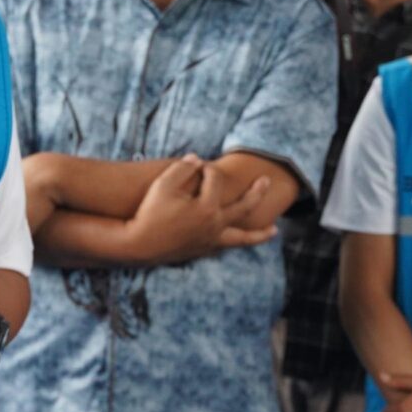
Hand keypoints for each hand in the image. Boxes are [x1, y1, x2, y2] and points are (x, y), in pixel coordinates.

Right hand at [122, 155, 274, 264]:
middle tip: (266, 181)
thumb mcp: (163, 184)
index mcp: (208, 208)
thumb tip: (197, 159)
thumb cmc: (149, 212)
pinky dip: (237, 243)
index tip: (196, 167)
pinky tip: (240, 240)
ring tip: (274, 230)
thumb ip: (182, 168)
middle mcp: (215, 226)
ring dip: (259, 234)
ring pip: (242, 238)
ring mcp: (211, 241)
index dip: (205, 169)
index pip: (216, 180)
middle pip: (245, 207)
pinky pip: (227, 247)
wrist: (137, 245)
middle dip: (257, 192)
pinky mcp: (202, 251)